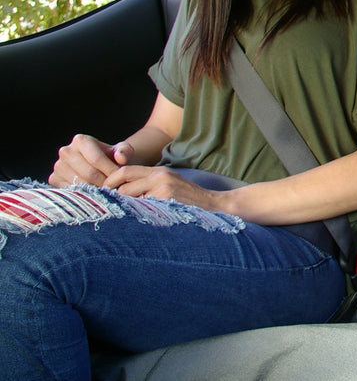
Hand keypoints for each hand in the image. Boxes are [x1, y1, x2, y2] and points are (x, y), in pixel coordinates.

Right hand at [49, 134, 135, 187]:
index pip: (96, 159)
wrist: (98, 165)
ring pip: (79, 183)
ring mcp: (58, 166)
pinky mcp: (54, 179)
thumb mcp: (122, 150)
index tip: (120, 178)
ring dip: (95, 190)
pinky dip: (84, 194)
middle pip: (88, 173)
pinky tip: (95, 194)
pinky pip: (70, 191)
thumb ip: (125, 152)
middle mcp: (66, 151)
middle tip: (114, 187)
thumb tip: (121, 158)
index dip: (110, 170)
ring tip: (107, 190)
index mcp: (81, 140)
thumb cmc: (112, 157)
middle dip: (104, 182)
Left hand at [103, 165, 218, 209]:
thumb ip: (150, 185)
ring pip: (129, 197)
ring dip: (123, 208)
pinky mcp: (166, 200)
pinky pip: (141, 208)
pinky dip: (135, 215)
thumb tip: (121, 194)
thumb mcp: (171, 185)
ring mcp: (163, 188)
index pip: (125, 171)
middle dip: (112, 196)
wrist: (216, 207)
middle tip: (106, 208)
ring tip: (120, 217)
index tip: (104, 194)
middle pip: (123, 184)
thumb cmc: (191, 201)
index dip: (110, 182)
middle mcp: (159, 176)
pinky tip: (137, 223)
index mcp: (159, 171)